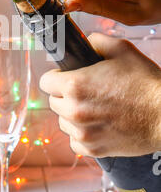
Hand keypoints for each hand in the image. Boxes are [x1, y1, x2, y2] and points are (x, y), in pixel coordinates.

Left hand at [39, 33, 160, 157]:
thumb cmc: (145, 82)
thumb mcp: (122, 49)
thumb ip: (96, 42)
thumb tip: (85, 43)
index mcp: (75, 85)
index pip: (45, 81)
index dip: (57, 77)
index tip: (67, 77)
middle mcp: (73, 110)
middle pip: (53, 101)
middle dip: (65, 95)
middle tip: (86, 91)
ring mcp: (82, 132)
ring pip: (63, 121)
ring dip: (73, 115)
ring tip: (94, 108)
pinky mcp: (92, 149)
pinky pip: (74, 140)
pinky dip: (82, 134)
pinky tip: (97, 125)